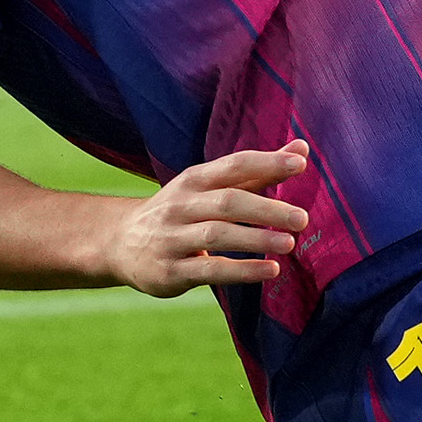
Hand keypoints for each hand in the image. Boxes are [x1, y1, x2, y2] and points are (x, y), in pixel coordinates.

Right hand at [106, 140, 312, 294]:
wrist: (119, 243)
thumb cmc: (179, 212)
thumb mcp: (208, 188)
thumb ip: (255, 173)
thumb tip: (303, 151)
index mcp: (193, 180)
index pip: (233, 165)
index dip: (266, 163)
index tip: (300, 163)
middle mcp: (181, 205)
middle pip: (227, 201)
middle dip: (266, 208)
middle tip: (301, 218)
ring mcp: (172, 238)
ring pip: (217, 234)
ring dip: (255, 238)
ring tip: (288, 244)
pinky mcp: (170, 271)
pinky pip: (209, 269)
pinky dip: (242, 270)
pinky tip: (269, 270)